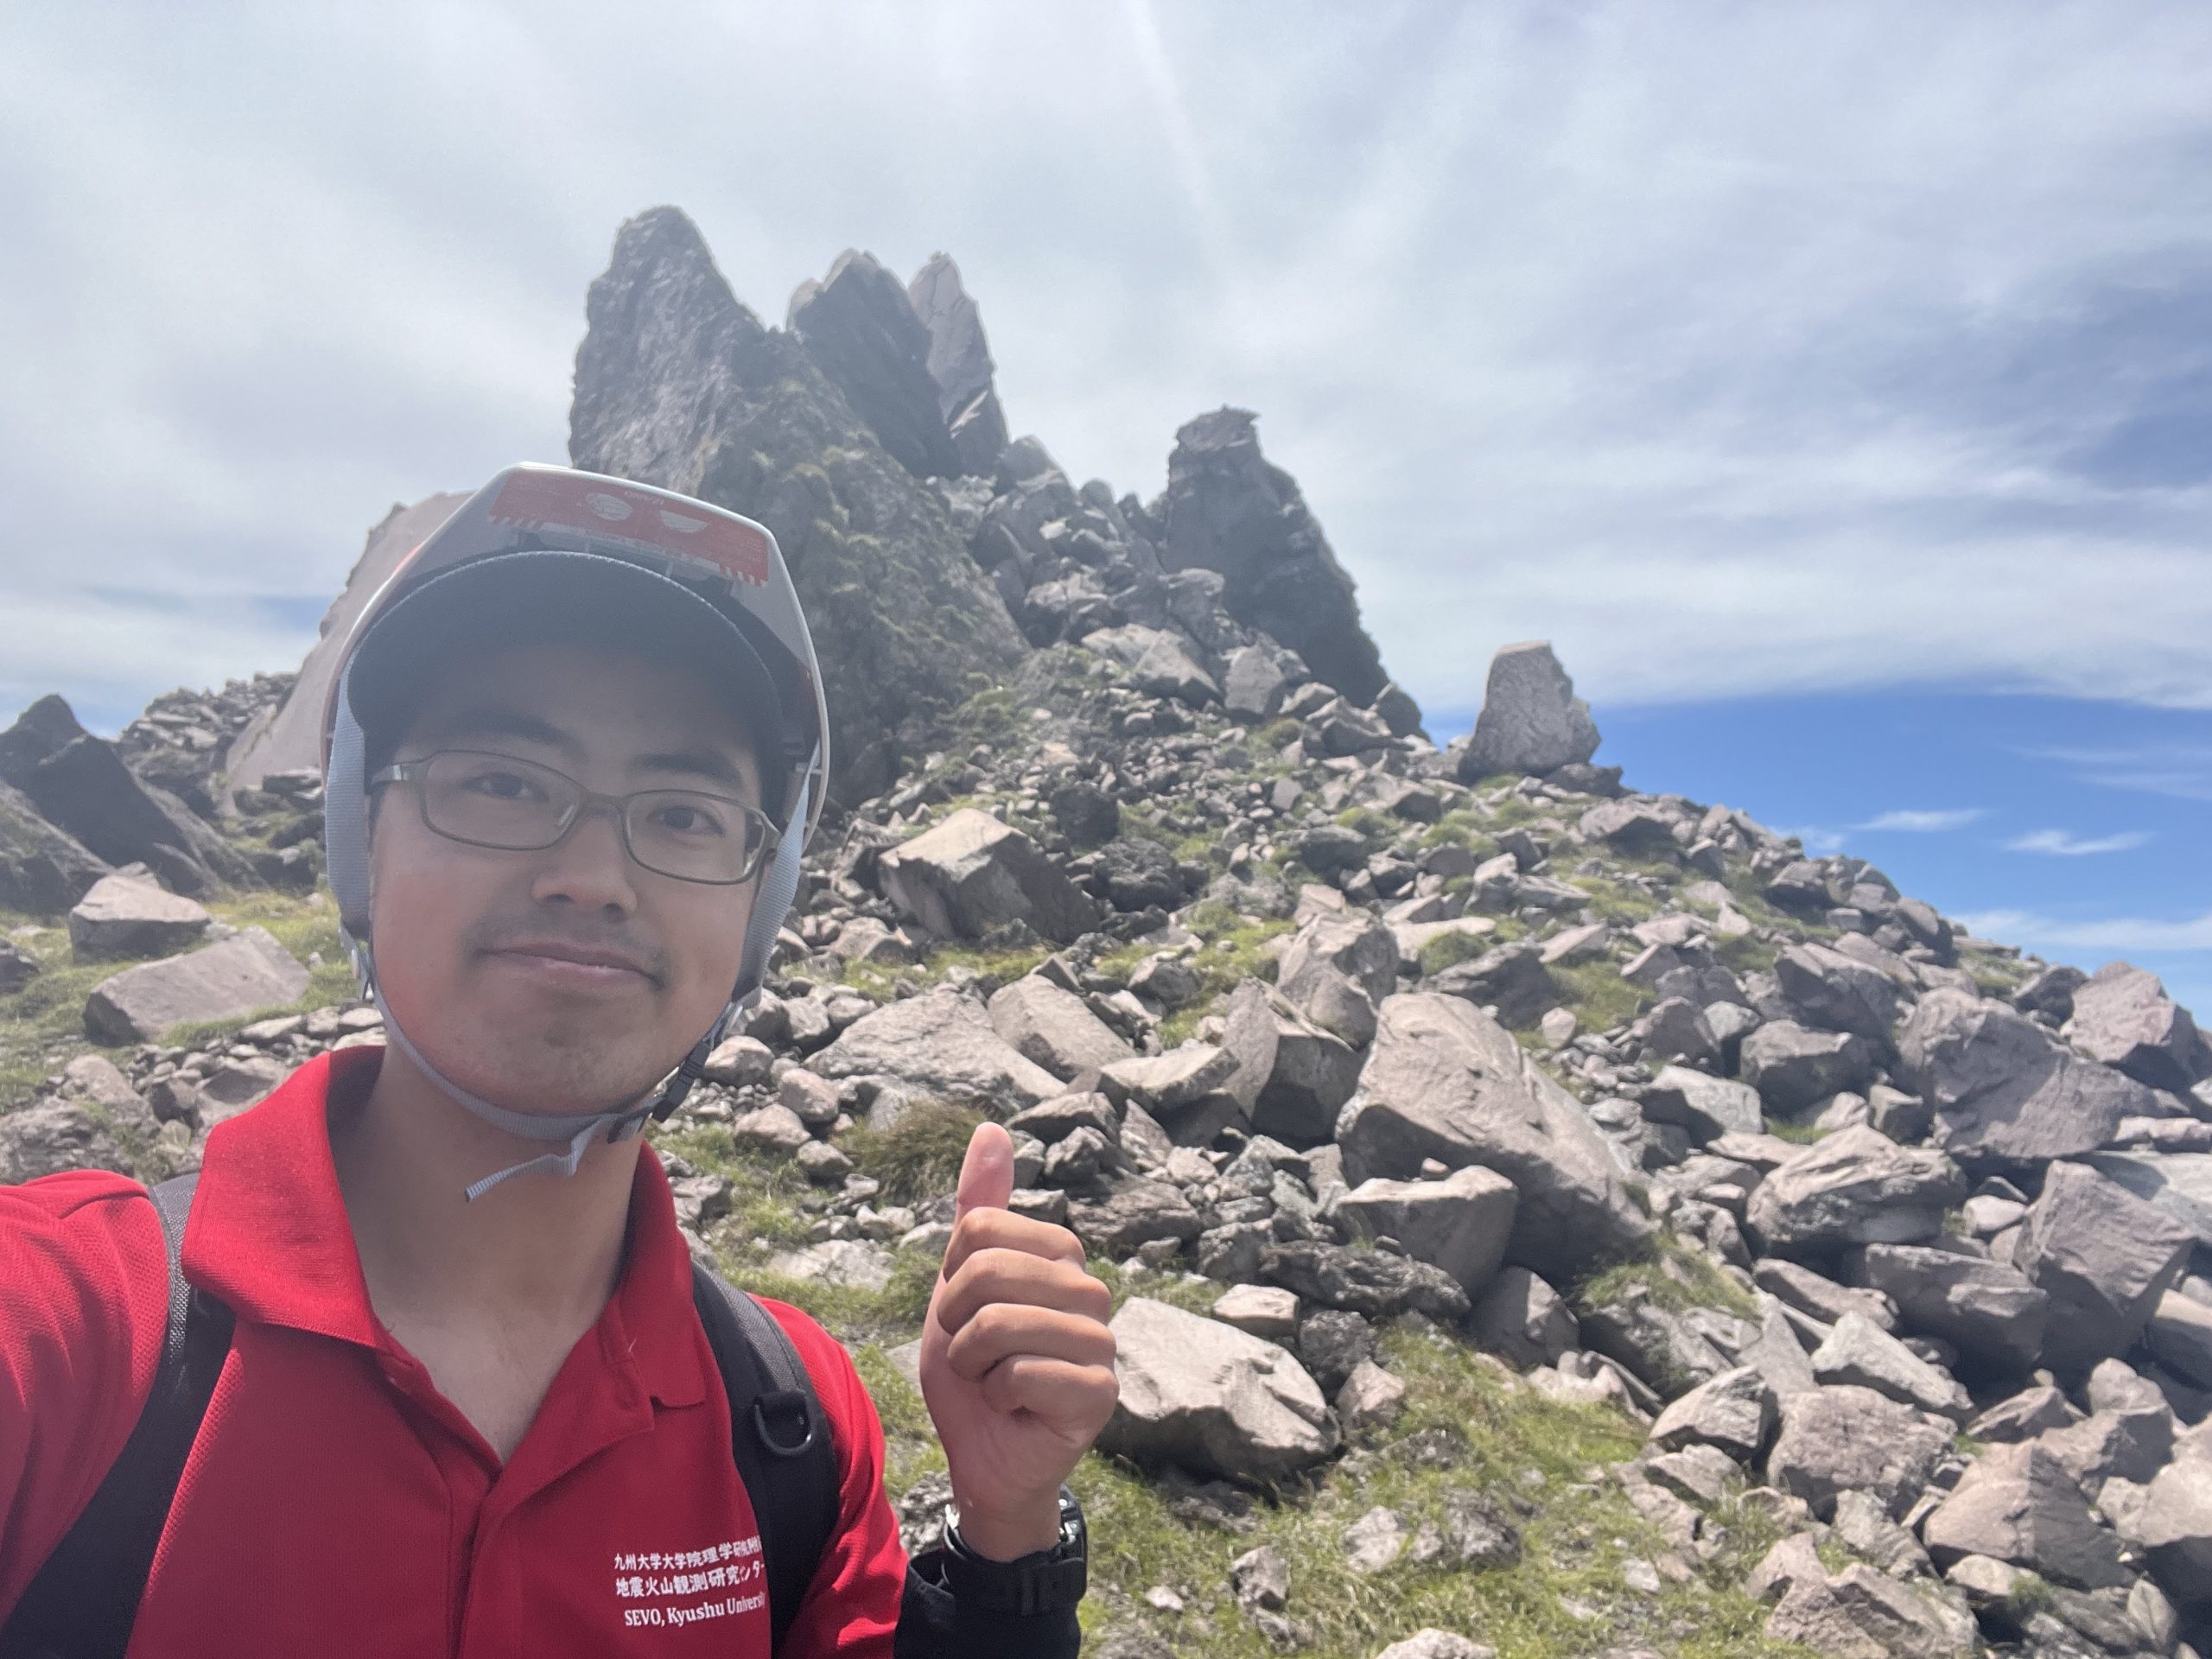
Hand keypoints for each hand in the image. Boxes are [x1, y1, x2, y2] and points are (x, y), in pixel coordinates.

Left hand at [918, 1123, 1117, 1560]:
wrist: (983, 1452)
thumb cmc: (976, 1366)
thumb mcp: (959, 1281)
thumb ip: (979, 1208)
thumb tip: (991, 1129)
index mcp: (1060, 1253)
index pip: (977, 1229)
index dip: (949, 1276)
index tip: (963, 1311)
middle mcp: (1090, 1288)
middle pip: (986, 1272)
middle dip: (957, 1324)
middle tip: (975, 1354)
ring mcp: (1101, 1341)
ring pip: (999, 1325)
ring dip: (974, 1364)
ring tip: (994, 1381)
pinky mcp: (1100, 1392)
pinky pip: (1019, 1374)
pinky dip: (997, 1397)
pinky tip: (1016, 1408)